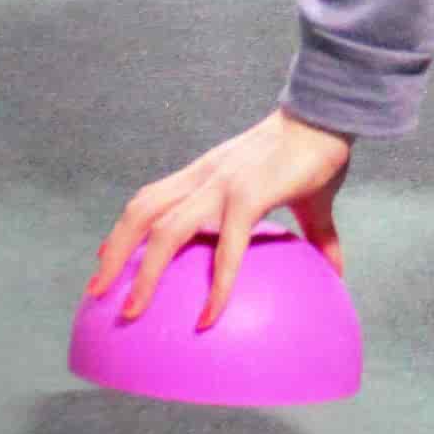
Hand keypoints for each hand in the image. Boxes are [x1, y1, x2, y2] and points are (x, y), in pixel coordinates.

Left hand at [83, 108, 351, 329]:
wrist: (330, 115)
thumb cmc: (317, 153)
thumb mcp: (308, 199)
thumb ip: (316, 235)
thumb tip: (337, 271)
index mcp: (207, 174)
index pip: (151, 198)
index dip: (125, 229)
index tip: (107, 260)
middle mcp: (204, 178)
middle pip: (141, 211)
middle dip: (113, 252)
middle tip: (97, 292)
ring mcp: (222, 186)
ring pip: (164, 229)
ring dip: (142, 272)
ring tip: (131, 312)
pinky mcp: (249, 196)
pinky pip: (226, 248)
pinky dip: (215, 286)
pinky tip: (208, 317)